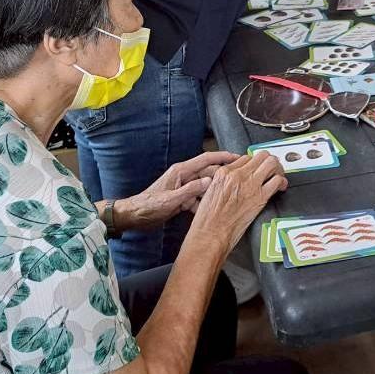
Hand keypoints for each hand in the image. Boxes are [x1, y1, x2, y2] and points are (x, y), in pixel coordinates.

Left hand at [117, 150, 237, 230]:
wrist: (134, 216)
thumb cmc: (149, 206)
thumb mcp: (171, 199)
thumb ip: (191, 190)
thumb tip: (211, 180)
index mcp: (181, 171)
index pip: (206, 159)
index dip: (223, 157)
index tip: (238, 157)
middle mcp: (184, 176)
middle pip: (208, 173)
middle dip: (223, 176)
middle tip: (239, 180)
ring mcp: (183, 187)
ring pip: (205, 187)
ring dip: (214, 192)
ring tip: (230, 197)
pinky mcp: (182, 198)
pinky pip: (198, 198)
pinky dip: (204, 203)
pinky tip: (211, 210)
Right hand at [189, 152, 286, 251]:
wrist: (211, 234)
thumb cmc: (208, 219)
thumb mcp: (210, 192)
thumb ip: (223, 182)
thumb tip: (233, 181)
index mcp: (224, 173)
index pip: (245, 158)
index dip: (254, 163)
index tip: (257, 169)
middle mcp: (238, 175)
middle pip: (260, 156)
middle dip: (268, 161)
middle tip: (271, 169)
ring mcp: (250, 184)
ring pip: (271, 163)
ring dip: (277, 168)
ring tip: (277, 175)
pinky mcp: (260, 197)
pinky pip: (277, 181)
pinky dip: (282, 182)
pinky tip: (281, 187)